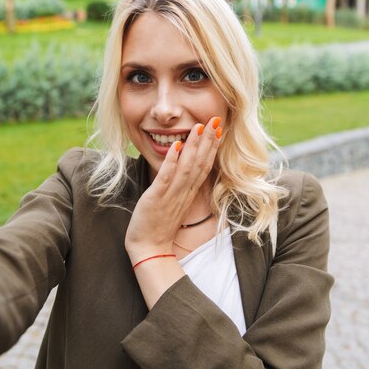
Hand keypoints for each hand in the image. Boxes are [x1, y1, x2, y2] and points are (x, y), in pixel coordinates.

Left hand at [125, 116, 222, 263]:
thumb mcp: (175, 205)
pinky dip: (172, 161)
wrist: (150, 249)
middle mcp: (183, 192)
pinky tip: (177, 145)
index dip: (212, 147)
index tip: (218, 129)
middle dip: (208, 141)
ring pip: (187, 167)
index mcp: (188, 193)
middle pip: (200, 163)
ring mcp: (171, 195)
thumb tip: (186, 172)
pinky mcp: (156, 198)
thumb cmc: (160, 227)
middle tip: (215, 120)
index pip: (204, 166)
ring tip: (198, 126)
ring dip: (194, 146)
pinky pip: (166, 177)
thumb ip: (182, 188)